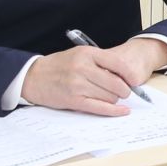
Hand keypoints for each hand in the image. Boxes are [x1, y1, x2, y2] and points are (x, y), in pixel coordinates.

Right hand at [23, 40, 166, 115]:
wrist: (33, 77)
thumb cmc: (59, 66)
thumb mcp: (79, 55)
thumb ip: (100, 62)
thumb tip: (124, 75)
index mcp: (87, 54)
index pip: (118, 64)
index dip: (129, 74)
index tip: (133, 80)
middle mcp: (83, 68)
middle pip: (116, 83)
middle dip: (123, 90)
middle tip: (122, 92)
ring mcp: (78, 85)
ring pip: (110, 97)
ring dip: (114, 99)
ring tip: (108, 97)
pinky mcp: (74, 100)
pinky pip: (100, 108)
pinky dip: (114, 111)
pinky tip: (123, 111)